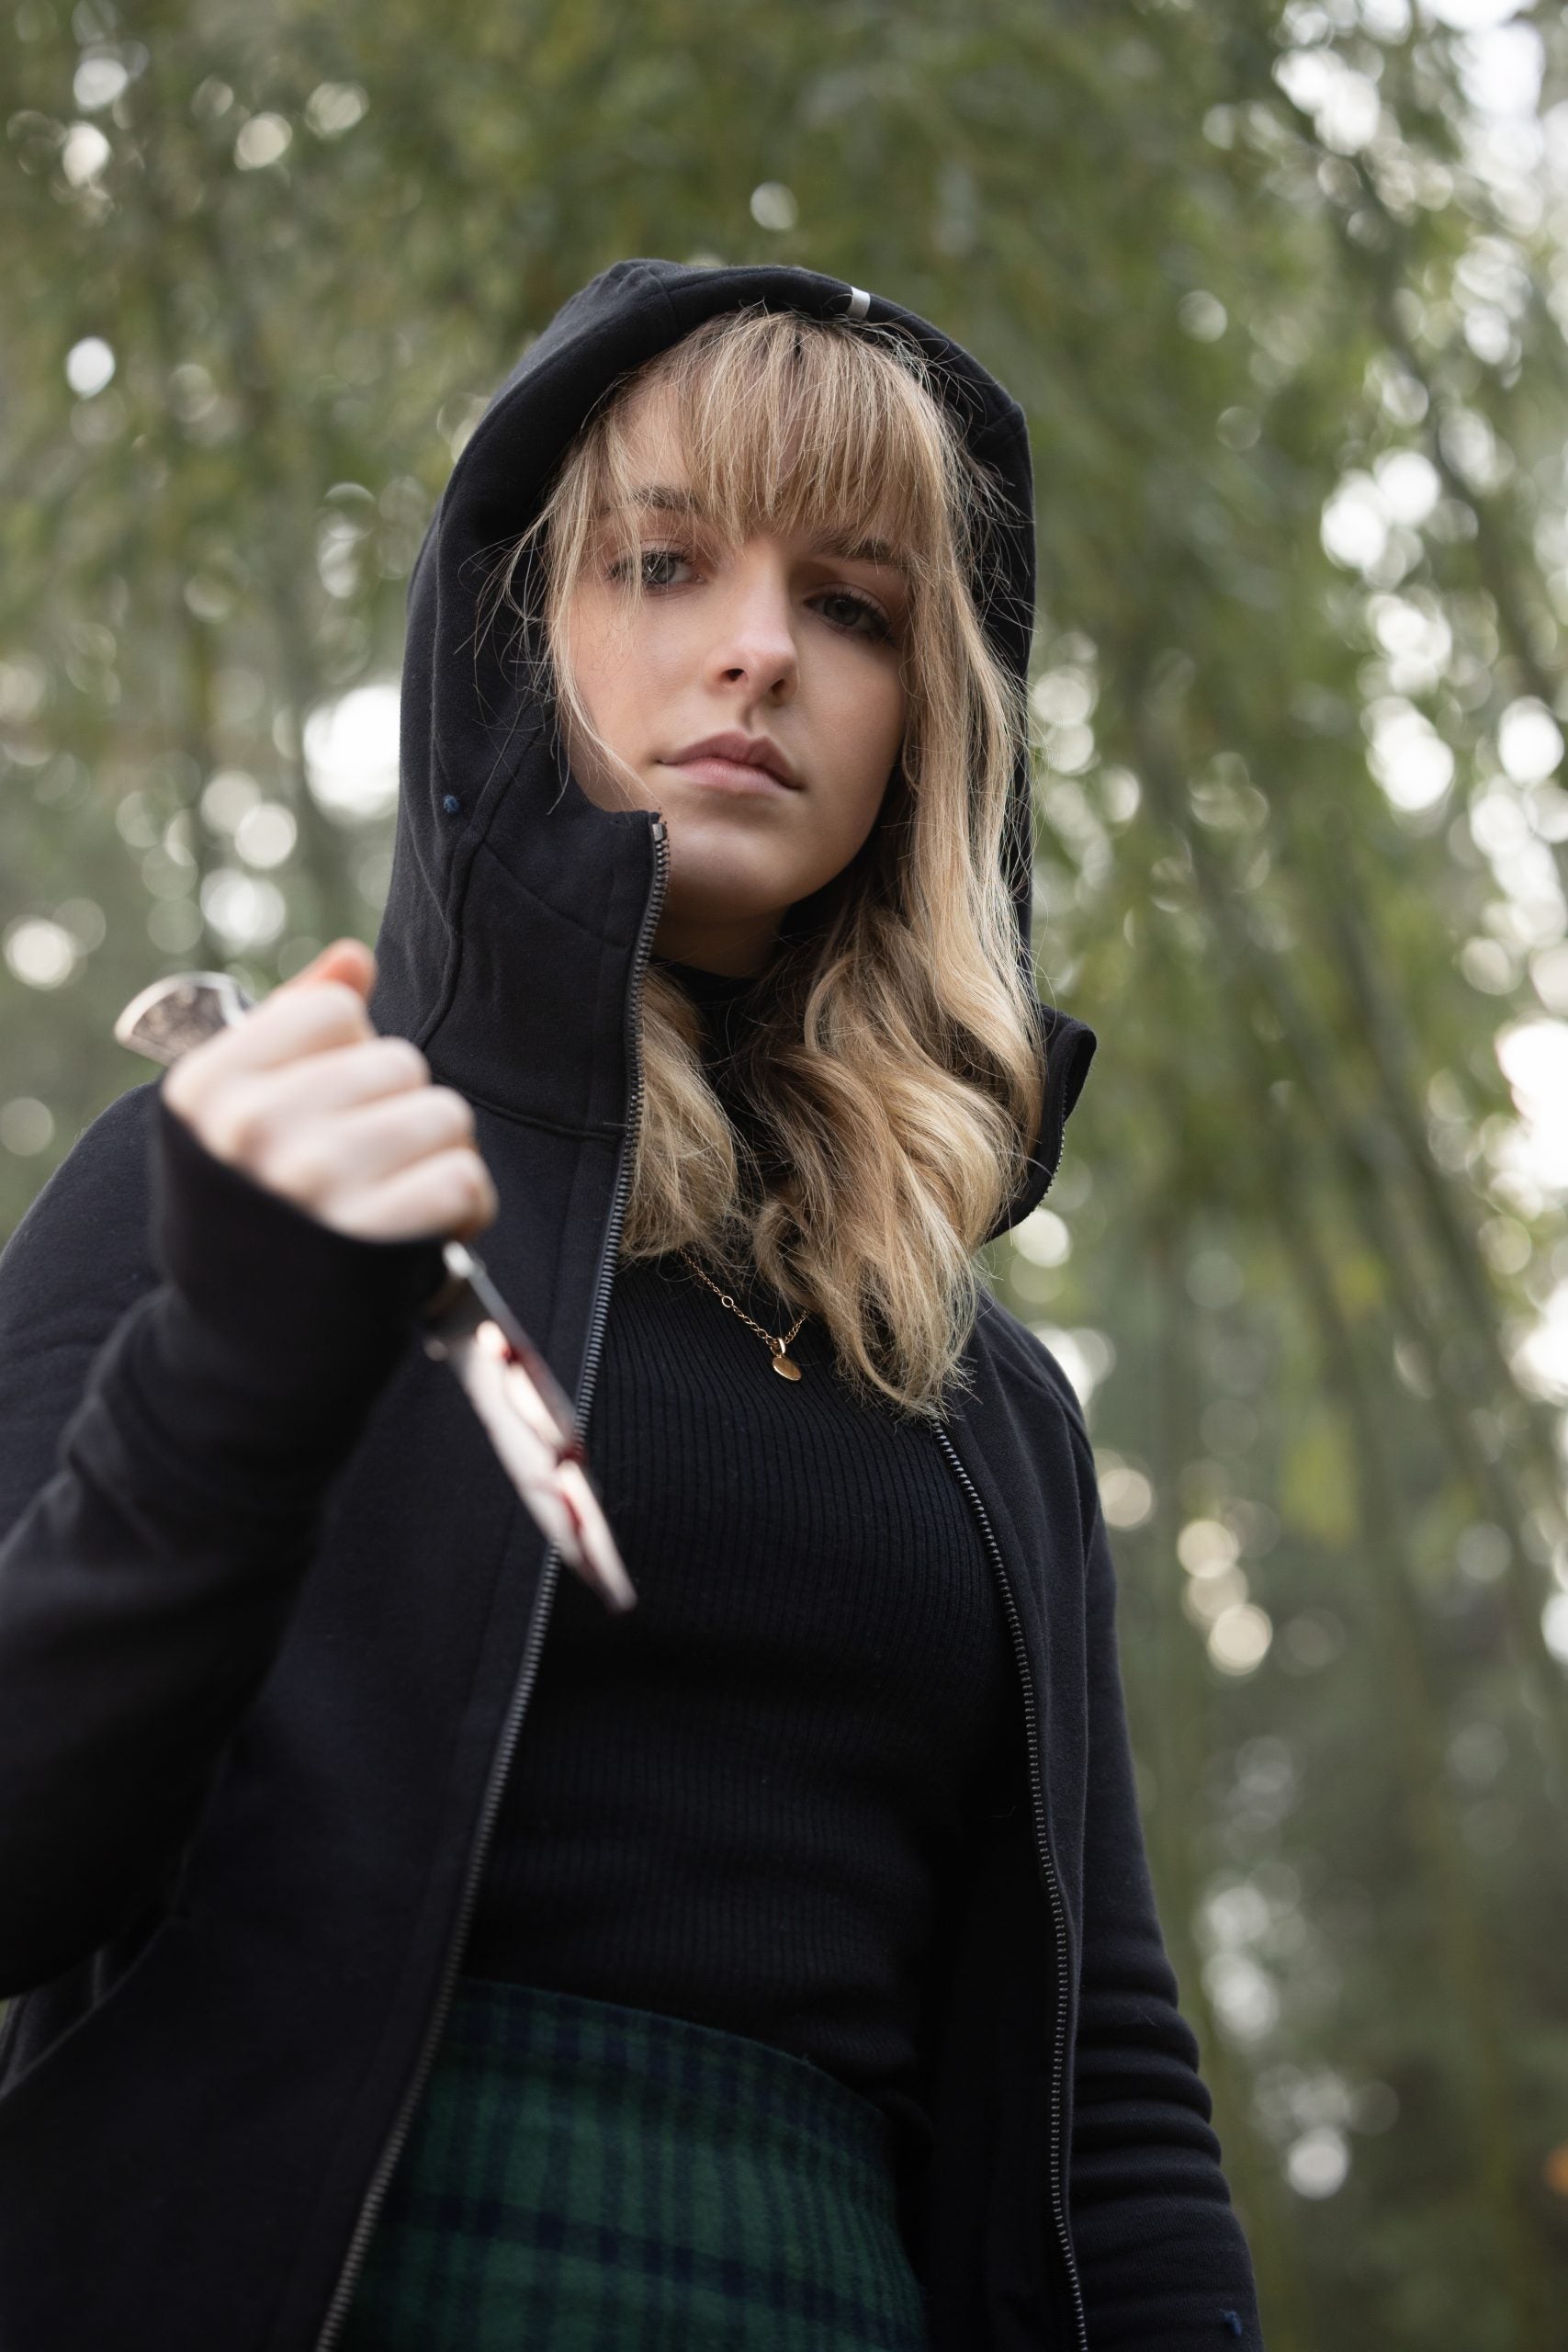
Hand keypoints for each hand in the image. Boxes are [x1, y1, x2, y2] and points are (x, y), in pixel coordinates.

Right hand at [161, 940, 497, 1242]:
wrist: (244, 1356)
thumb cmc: (252, 1224)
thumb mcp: (238, 1122)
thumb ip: (292, 1029)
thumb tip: (354, 959)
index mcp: (210, 1088)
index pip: (333, 1013)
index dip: (349, 1061)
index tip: (328, 1115)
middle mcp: (254, 1128)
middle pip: (399, 1062)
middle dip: (401, 1114)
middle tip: (368, 1173)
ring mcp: (313, 1181)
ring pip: (444, 1114)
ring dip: (440, 1161)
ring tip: (396, 1202)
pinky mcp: (374, 1236)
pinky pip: (465, 1178)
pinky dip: (463, 1210)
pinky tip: (427, 1234)